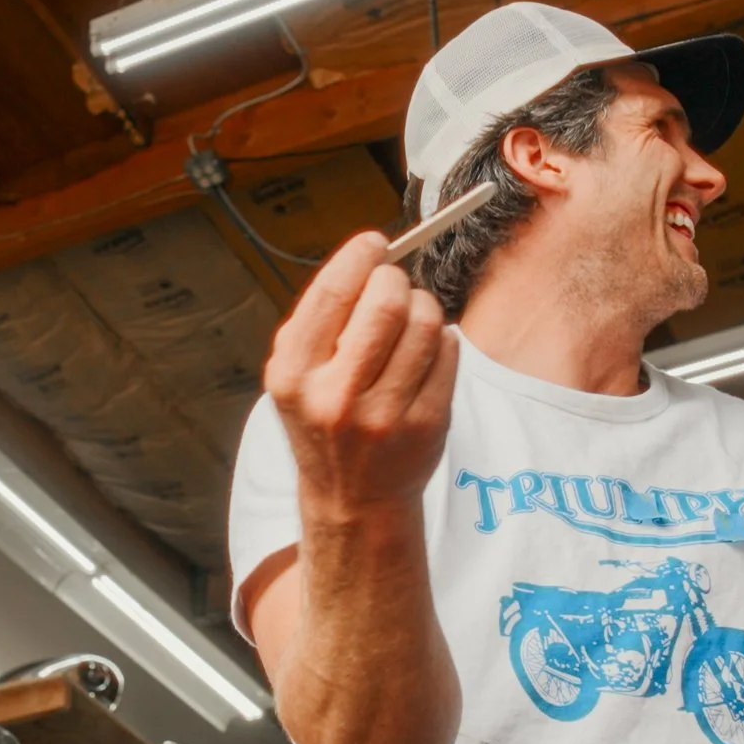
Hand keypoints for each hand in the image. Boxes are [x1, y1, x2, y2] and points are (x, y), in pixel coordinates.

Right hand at [263, 231, 458, 516]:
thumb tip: (371, 253)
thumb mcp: (299, 374)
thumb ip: (322, 318)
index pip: (334, 291)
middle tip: (395, 288)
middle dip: (397, 282)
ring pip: (427, 323)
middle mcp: (334, 396)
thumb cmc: (325, 418)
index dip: (362, 255)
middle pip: (387, 301)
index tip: (376, 245)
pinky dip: (444, 341)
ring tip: (413, 323)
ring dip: (425, 308)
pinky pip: (450, 352)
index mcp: (293, 374)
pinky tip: (427, 354)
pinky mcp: (425, 425)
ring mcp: (383, 415)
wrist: (351, 498)